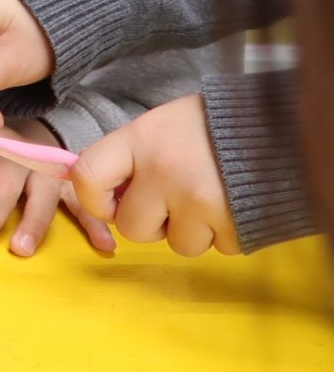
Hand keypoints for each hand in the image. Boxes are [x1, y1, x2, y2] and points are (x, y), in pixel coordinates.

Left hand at [0, 114, 114, 256]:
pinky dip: (93, 223)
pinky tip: (103, 244)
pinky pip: (81, 201)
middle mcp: (18, 152)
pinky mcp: (69, 181)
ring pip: (40, 195)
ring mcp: (46, 168)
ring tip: (20, 249)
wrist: (33, 127)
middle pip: (4, 182)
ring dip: (32, 223)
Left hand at [71, 95, 238, 255]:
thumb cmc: (213, 125)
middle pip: (132, 227)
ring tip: (211, 198)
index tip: (111, 202)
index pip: (87, 176)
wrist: (282, 124)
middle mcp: (163, 171)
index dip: (94, 199)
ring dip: (193, 230)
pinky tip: (234, 204)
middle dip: (151, 223)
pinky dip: (225, 233)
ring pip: (178, 244)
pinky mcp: (233, 223)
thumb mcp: (163, 126)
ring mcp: (198, 200)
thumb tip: (108, 194)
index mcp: (140, 139)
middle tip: (172, 203)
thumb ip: (132, 157)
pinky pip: (218, 247)